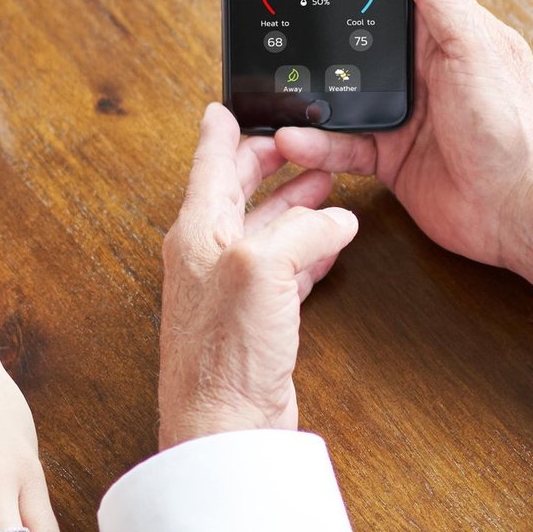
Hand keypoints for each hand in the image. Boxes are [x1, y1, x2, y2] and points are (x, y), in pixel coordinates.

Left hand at [158, 105, 360, 447]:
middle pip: (238, 191)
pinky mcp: (256, 321)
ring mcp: (231, 290)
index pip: (210, 163)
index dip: (222, 130)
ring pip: (266, 229)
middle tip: (295, 138)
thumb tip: (335, 218)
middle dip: (270, 162)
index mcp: (197, 231)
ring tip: (324, 181)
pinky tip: (330, 241)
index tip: (227, 104)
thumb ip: (303, 231)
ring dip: (294, 203)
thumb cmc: (225, 353)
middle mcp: (208, 255)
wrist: (224, 427)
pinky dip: (308, 248)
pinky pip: (284, 269)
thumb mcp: (264, 268)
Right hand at [275, 0, 532, 301]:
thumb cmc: (517, 128)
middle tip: (278, 30)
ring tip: (276, 89)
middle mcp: (423, 72)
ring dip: (311, 95)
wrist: (523, 211)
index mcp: (445, 36)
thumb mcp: (473, 49)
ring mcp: (405, 115)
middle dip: (321, 41)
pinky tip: (295, 137)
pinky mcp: (391, 157)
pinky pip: (343, 145)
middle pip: (359, 45)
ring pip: (344, 95)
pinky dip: (317, 143)